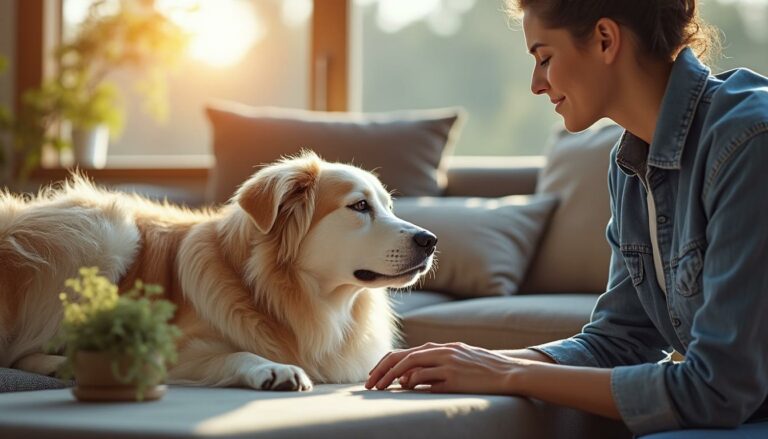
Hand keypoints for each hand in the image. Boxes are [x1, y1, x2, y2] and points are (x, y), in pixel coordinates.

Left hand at [364, 342, 527, 393]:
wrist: (507, 372)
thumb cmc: (480, 369)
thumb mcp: (455, 362)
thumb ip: (433, 367)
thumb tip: (408, 380)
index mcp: (440, 347)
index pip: (405, 353)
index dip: (386, 364)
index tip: (373, 376)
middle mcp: (442, 351)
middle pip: (403, 357)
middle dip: (382, 370)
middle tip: (369, 384)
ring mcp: (448, 363)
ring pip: (411, 366)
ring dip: (392, 377)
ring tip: (380, 388)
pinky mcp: (454, 377)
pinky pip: (427, 379)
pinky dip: (413, 383)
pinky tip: (405, 389)